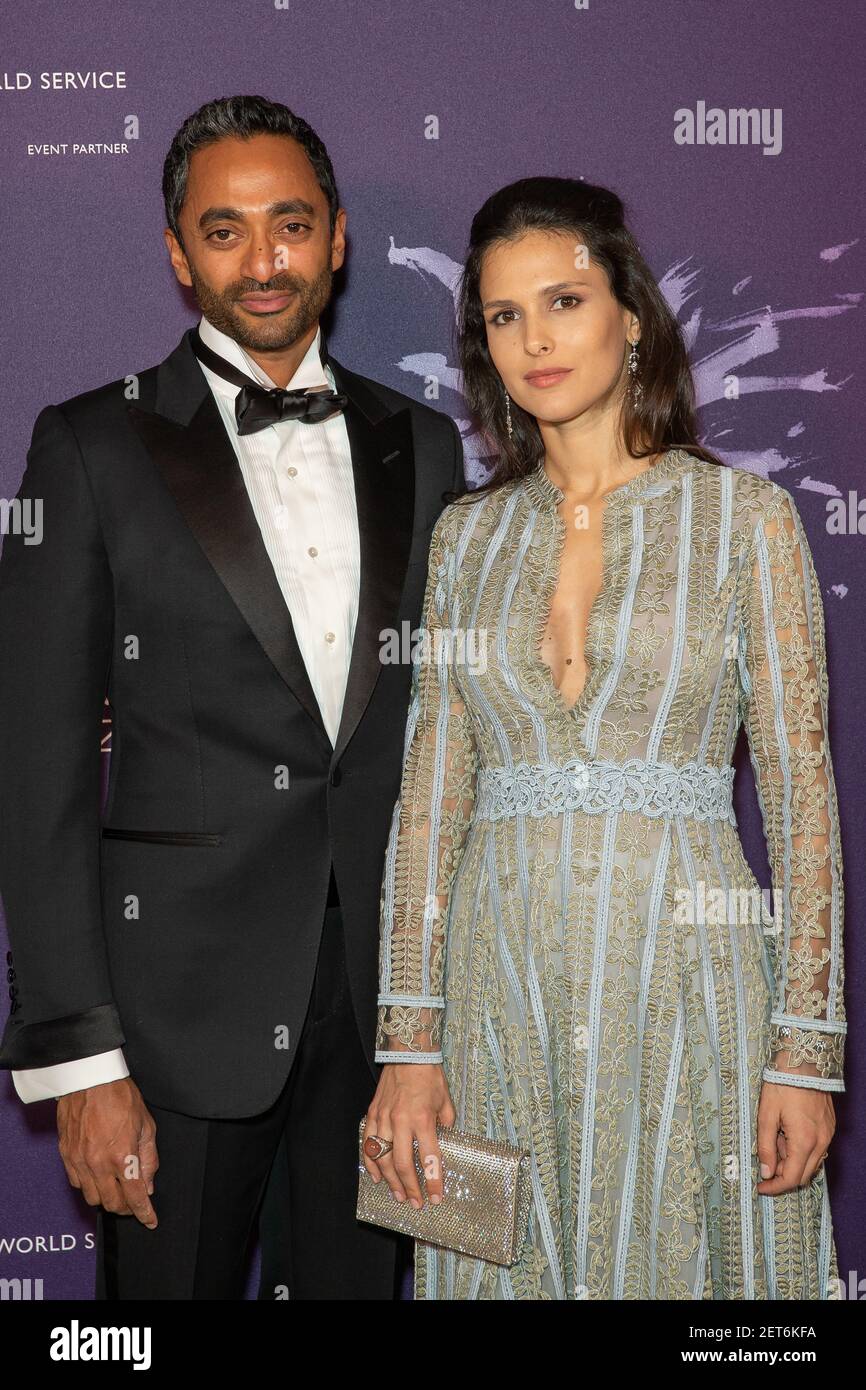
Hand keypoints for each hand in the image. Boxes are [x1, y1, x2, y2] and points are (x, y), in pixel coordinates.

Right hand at [56, 1077, 158, 1226]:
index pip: (134, 1197)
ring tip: (116, 1188)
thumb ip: (149, 1158)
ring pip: (92, 1198)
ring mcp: (79, 1161)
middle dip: (127, 1207)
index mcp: (122, 1155)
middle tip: (134, 1201)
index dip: (144, 1213)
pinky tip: (98, 1176)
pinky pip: (77, 1183)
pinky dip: (89, 1186)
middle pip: (112, 1203)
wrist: (89, 1078)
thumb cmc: (120, 1096)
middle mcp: (99, 1163)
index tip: (150, 1220)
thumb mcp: (146, 1125)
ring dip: (107, 1198)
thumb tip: (148, 1184)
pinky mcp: (66, 1155)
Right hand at [362, 1060, 455, 1208]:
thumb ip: (445, 1125)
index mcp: (423, 1119)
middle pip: (403, 1164)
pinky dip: (371, 1162)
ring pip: (383, 1158)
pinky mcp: (373, 1114)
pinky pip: (368, 1143)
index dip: (433, 1182)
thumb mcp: (446, 1101)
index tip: (435, 1198)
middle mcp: (401, 1121)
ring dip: (390, 1180)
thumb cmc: (429, 1076)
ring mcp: (384, 1118)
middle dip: (410, 1188)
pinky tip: (376, 1176)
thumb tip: (443, 1142)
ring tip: (398, 1195)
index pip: (429, 1158)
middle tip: (415, 1204)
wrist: (407, 1053)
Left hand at [756, 1082, 834, 1195]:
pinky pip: (816, 1149)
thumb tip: (766, 1172)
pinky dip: (801, 1151)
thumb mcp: (766, 1116)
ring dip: (792, 1162)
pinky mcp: (829, 1127)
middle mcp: (821, 1142)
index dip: (774, 1187)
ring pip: (811, 1163)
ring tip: (774, 1142)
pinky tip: (786, 1136)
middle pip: (803, 1175)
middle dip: (782, 1176)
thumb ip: (765, 1147)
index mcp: (804, 1142)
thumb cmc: (782, 1086)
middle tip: (764, 1165)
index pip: (791, 1178)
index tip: (761, 1187)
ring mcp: (828, 1135)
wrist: (803, 1062)